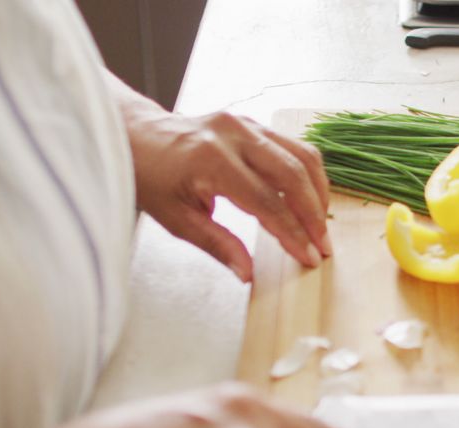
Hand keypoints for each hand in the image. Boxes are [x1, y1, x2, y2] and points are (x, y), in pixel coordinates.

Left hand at [112, 74, 331, 281]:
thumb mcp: (176, 219)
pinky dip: (307, 174)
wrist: (135, 136)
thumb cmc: (150, 177)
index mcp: (211, 160)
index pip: (266, 202)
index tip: (308, 257)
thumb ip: (217, 244)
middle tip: (323, 247)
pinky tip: (309, 198)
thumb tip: (248, 273)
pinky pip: (292, 146)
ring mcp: (246, 124)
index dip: (292, 233)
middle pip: (292, 175)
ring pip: (301, 155)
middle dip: (314, 215)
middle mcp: (234, 135)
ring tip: (320, 225)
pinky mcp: (252, 123)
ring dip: (318, 192)